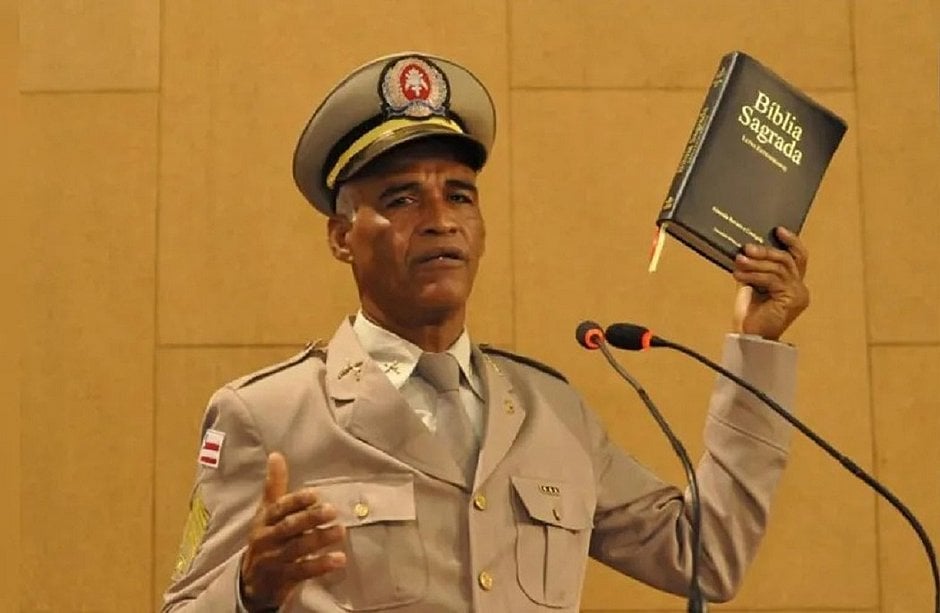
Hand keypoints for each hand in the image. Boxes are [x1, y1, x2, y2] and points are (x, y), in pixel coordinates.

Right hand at [239, 452, 346, 610]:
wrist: (252, 583)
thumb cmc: (265, 539)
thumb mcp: (266, 513)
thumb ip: (274, 486)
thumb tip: (276, 455)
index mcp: (264, 521)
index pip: (278, 509)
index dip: (296, 501)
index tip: (314, 494)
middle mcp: (267, 540)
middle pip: (288, 528)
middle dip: (309, 519)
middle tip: (331, 510)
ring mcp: (274, 561)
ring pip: (297, 549)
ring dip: (319, 540)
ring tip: (341, 531)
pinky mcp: (284, 579)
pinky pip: (303, 572)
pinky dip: (321, 565)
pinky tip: (339, 559)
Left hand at [731, 226, 808, 340]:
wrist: (748, 337)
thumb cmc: (749, 313)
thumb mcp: (752, 284)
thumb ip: (756, 268)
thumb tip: (747, 248)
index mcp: (793, 283)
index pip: (798, 257)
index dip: (791, 242)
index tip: (778, 229)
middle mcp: (800, 288)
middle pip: (787, 259)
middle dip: (766, 251)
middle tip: (746, 247)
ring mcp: (798, 294)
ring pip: (779, 268)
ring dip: (756, 263)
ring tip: (739, 260)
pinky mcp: (792, 300)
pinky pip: (773, 280)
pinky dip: (755, 274)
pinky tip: (740, 275)